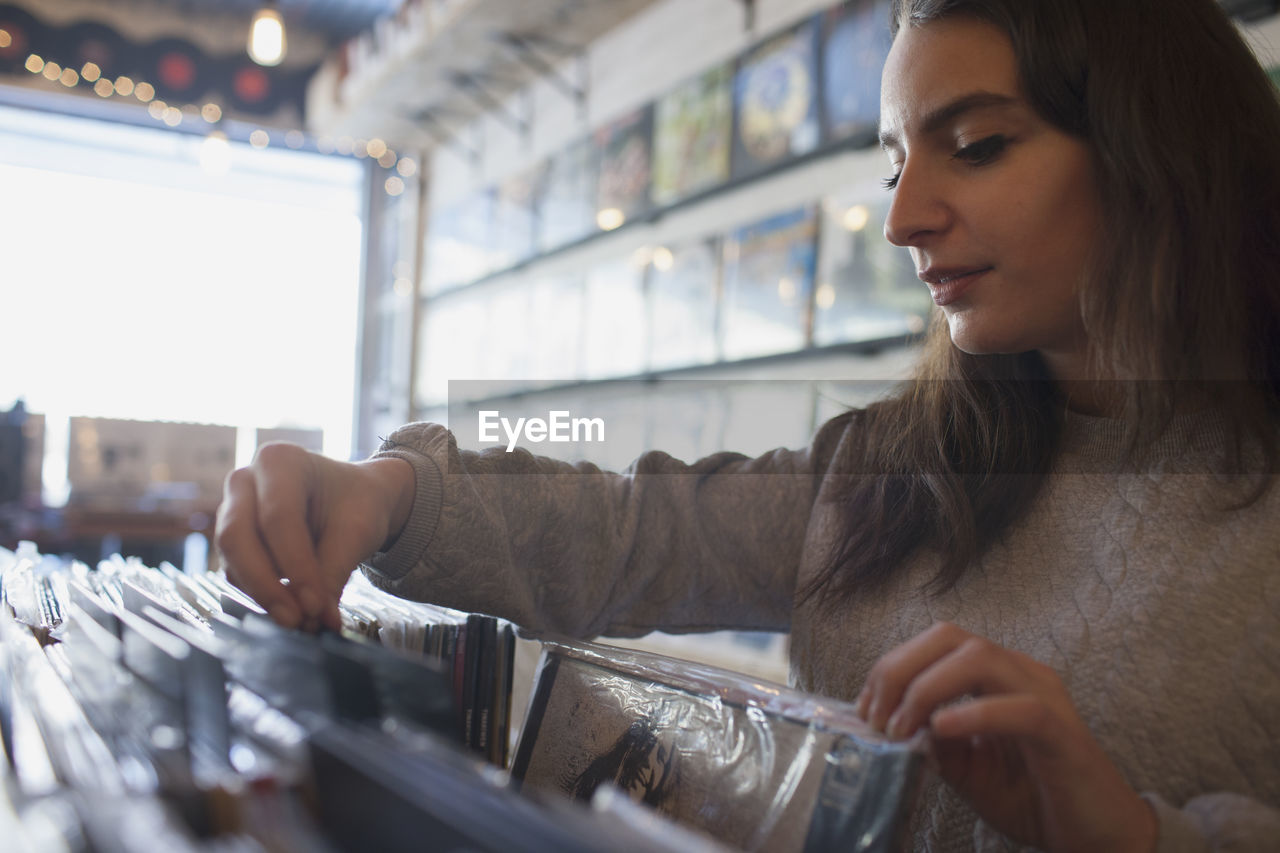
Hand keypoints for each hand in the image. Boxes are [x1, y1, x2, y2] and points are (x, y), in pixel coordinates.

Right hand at [214, 442, 413, 631]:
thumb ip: (335, 571)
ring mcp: (233, 509)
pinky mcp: (234, 539)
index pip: (278, 517)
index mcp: (280, 461)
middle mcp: (246, 480)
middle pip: (237, 536)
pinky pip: (237, 571)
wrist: (354, 500)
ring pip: (232, 558)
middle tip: (297, 621)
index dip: (295, 565)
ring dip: (263, 594)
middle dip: (266, 585)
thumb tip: (321, 620)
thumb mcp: (358, 530)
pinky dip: (261, 594)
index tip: (316, 605)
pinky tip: (291, 610)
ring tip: (300, 621)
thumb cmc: (357, 504)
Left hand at [855, 622, 1156, 852]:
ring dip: (926, 687)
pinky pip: (1020, 708)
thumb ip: (934, 742)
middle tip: (878, 716)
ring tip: (902, 727)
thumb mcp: (967, 770)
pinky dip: (975, 712)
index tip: (865, 709)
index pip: (934, 644)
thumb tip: (894, 723)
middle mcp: (1019, 673)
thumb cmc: (1032, 797)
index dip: (891, 667)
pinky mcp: (1063, 733)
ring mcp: (1044, 696)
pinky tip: (942, 728)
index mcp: (995, 676)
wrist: (1096, 837)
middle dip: (900, 668)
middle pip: (950, 636)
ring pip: (979, 658)